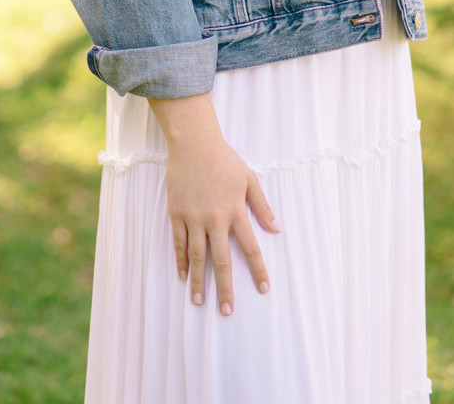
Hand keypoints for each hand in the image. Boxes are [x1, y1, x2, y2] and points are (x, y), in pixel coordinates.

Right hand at [163, 121, 279, 315]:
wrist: (193, 143)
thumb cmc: (224, 159)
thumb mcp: (249, 179)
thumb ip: (262, 206)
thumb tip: (276, 229)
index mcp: (235, 211)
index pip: (250, 247)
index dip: (258, 270)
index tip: (264, 288)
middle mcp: (215, 219)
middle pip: (221, 260)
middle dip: (225, 288)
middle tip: (227, 310)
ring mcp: (194, 217)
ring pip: (197, 256)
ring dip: (199, 281)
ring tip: (199, 301)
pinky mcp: (177, 213)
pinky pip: (178, 242)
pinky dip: (180, 261)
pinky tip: (183, 275)